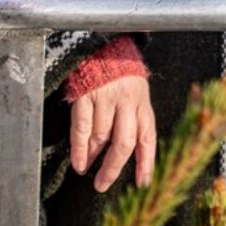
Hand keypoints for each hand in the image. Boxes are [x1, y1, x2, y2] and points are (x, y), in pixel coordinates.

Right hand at [69, 76, 156, 192]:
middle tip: (103, 184)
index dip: (146, 162)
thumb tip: (126, 152)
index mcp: (142, 101)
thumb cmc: (120, 71)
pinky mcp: (86, 93)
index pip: (147, 136)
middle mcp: (127, 100)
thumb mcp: (135, 90)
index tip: (143, 183)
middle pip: (124, 142)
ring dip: (93, 158)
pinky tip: (78, 162)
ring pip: (101, 137)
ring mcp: (106, 96)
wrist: (102, 41)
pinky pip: (82, 127)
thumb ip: (133, 115)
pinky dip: (79, 148)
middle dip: (113, 168)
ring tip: (87, 170)